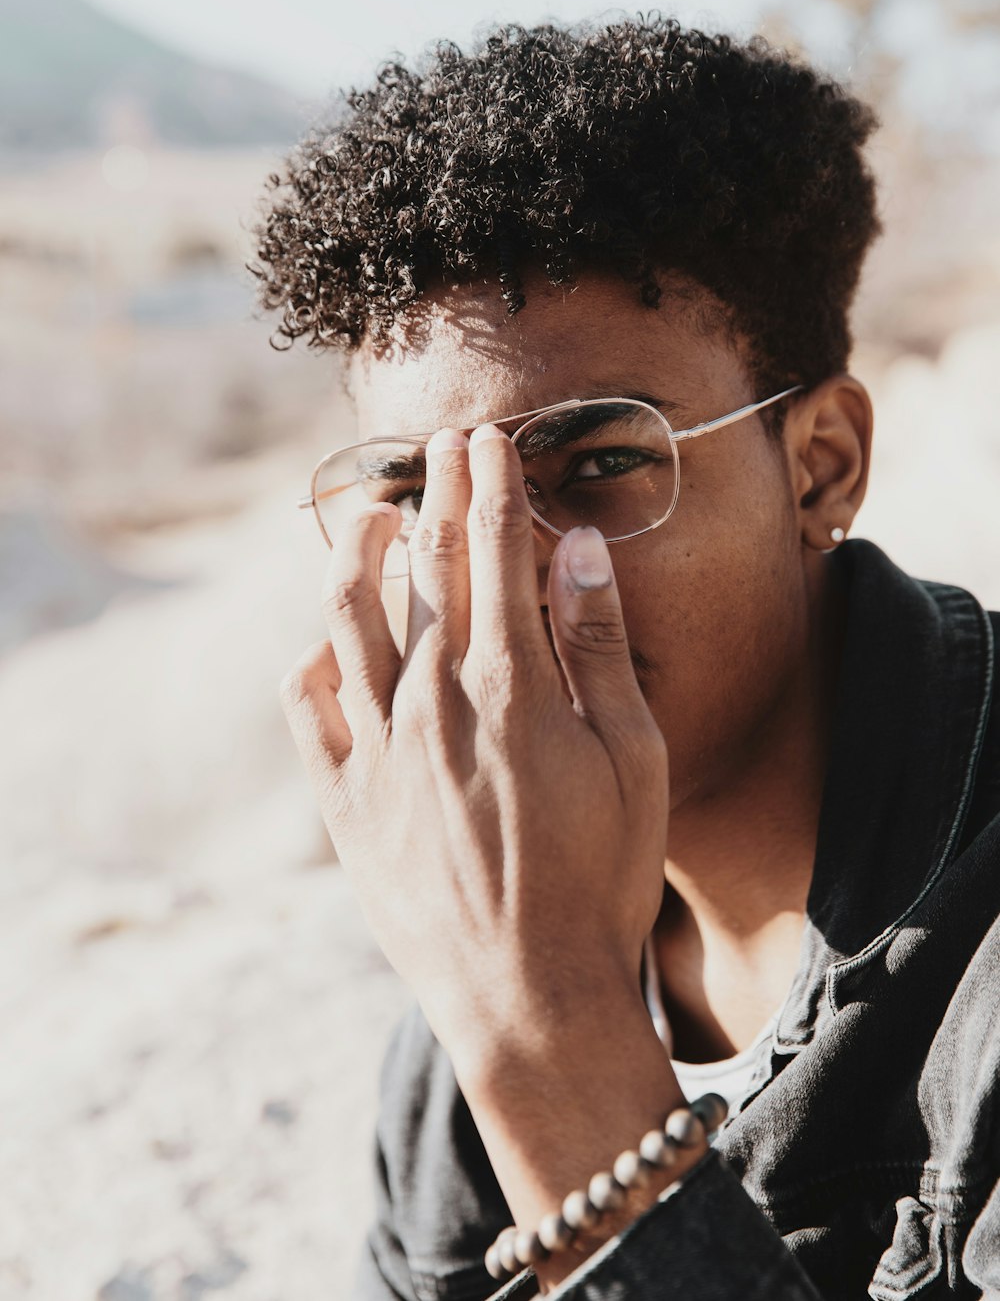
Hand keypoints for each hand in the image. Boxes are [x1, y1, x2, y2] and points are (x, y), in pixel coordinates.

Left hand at [282, 424, 668, 1066]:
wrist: (527, 998)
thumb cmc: (601, 879)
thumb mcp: (634, 760)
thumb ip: (599, 647)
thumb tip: (577, 549)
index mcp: (509, 684)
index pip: (494, 551)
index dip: (492, 485)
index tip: (490, 440)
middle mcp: (430, 700)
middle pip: (425, 566)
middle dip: (438, 493)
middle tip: (446, 449)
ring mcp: (377, 748)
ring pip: (347, 617)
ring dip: (360, 552)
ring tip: (375, 516)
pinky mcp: (342, 799)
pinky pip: (307, 706)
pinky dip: (314, 657)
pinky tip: (328, 641)